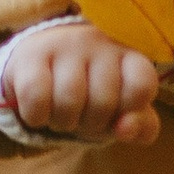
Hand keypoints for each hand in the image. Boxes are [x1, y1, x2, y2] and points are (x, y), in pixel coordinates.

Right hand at [0, 19, 161, 147]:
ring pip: (68, 102)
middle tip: (83, 115)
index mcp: (128, 57)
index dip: (131, 110)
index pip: (142, 85)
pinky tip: (39, 111)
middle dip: (91, 123)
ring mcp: (64, 45)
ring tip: (61, 114)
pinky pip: (36, 99)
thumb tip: (125, 130)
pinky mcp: (31, 55)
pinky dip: (36, 117)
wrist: (41, 65)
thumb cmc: (91, 93)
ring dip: (63, 123)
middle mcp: (99, 43)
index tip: (118, 114)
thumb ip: (140, 126)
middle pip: (103, 102)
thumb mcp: (122, 111)